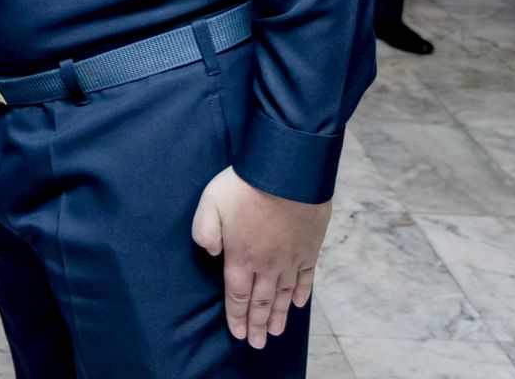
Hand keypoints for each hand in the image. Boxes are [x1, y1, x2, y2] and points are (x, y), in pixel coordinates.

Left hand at [191, 168, 331, 349]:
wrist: (289, 172)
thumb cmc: (245, 185)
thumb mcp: (210, 203)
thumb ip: (204, 231)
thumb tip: (210, 252)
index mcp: (241, 256)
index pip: (236, 294)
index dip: (236, 315)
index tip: (238, 333)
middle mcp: (267, 264)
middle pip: (261, 301)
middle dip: (258, 324)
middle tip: (258, 343)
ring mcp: (291, 258)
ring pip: (284, 294)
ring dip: (279, 315)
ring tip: (276, 332)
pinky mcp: (309, 248)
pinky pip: (306, 277)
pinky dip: (303, 292)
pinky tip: (299, 304)